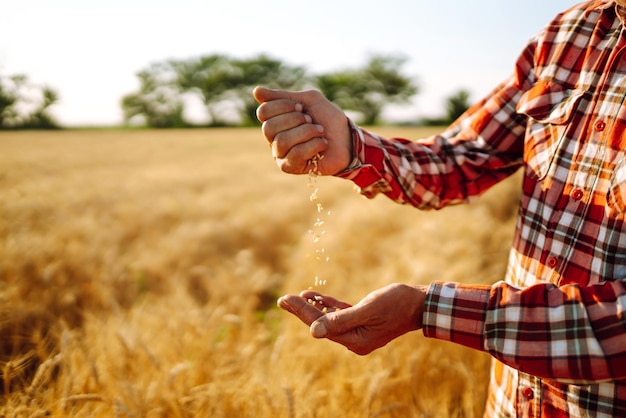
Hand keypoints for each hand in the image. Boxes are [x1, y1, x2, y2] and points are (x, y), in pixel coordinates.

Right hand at [254, 86, 351, 174]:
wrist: (348, 138)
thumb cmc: (328, 119)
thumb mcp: (308, 100)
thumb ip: (282, 96)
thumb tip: (255, 91)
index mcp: (275, 120)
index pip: (264, 112)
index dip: (283, 106)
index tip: (301, 107)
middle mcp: (273, 138)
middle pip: (269, 128)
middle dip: (294, 120)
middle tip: (310, 120)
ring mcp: (280, 154)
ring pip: (281, 141)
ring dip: (307, 132)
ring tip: (319, 132)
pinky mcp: (290, 167)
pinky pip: (295, 155)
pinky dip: (313, 145)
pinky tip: (323, 144)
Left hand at [277, 283, 426, 354]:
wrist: (419, 304)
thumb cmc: (396, 304)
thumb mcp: (368, 310)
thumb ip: (340, 320)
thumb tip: (313, 331)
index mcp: (354, 340)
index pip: (320, 326)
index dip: (301, 312)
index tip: (285, 300)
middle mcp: (354, 339)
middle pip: (321, 324)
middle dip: (301, 311)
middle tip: (282, 299)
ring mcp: (358, 330)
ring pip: (328, 318)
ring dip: (313, 307)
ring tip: (294, 297)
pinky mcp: (362, 320)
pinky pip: (339, 314)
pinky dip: (327, 305)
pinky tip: (314, 296)